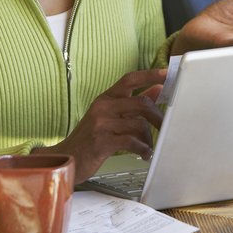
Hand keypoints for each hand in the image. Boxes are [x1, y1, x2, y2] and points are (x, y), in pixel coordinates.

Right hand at [34, 68, 165, 183]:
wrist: (65, 159)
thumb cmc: (90, 138)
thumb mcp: (109, 116)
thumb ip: (133, 102)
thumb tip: (158, 88)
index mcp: (106, 98)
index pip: (129, 79)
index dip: (149, 74)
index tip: (167, 73)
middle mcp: (103, 107)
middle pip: (141, 102)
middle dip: (157, 116)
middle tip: (164, 127)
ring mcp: (101, 124)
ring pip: (139, 124)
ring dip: (149, 138)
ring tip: (148, 147)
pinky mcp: (101, 142)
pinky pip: (131, 142)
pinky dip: (143, 149)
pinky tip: (144, 154)